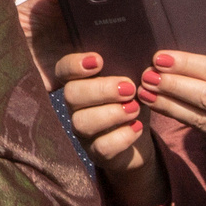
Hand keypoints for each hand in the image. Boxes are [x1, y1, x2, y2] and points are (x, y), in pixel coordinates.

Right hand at [53, 51, 164, 205]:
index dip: (74, 65)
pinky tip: (137, 127)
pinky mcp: (96, 152)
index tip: (98, 61)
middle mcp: (75, 106)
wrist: (139, 132)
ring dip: (112, 113)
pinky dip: (122, 136)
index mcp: (80, 81)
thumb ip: (128, 64)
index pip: (63, 70)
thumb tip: (142, 53)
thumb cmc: (133, 97)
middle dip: (101, 90)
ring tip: (135, 108)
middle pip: (71, 95)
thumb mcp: (132, 77)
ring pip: (83, 122)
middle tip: (129, 88)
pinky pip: (102, 146)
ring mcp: (83, 130)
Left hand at [140, 51, 205, 168]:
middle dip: (171, 85)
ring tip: (145, 92)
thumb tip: (183, 62)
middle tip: (146, 74)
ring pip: (199, 117)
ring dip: (167, 103)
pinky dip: (177, 116)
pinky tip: (160, 107)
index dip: (186, 64)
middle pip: (205, 96)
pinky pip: (200, 129)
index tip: (161, 57)